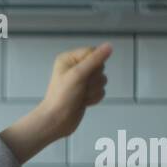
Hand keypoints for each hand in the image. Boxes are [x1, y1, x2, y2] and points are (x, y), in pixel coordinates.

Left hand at [0, 42, 111, 163]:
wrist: (57, 120)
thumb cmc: (62, 97)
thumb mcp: (78, 74)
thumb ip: (95, 59)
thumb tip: (109, 46)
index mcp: (69, 59)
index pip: (93, 52)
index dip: (94, 63)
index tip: (85, 73)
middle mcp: (76, 68)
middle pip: (99, 66)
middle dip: (93, 79)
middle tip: (80, 87)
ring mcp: (82, 81)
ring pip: (102, 80)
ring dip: (93, 90)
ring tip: (81, 96)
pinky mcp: (87, 92)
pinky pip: (101, 90)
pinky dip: (94, 97)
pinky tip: (83, 102)